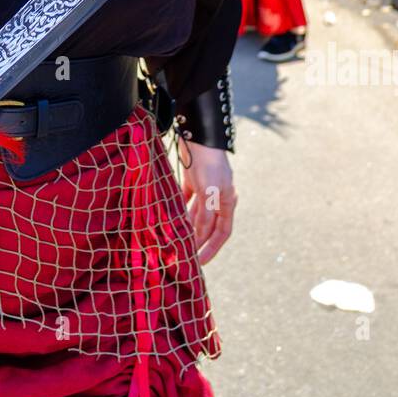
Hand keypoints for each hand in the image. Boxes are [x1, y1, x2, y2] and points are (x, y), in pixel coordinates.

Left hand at [177, 140, 236, 264]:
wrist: (199, 134)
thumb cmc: (209, 163)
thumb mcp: (209, 190)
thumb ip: (206, 213)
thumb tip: (200, 236)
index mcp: (227, 201)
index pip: (222, 232)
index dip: (212, 248)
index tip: (200, 262)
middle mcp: (218, 198)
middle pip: (208, 225)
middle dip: (198, 240)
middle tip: (184, 254)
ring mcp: (205, 189)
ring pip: (196, 214)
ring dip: (187, 226)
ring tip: (175, 239)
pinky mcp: (193, 180)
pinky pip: (186, 200)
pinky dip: (179, 209)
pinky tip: (169, 218)